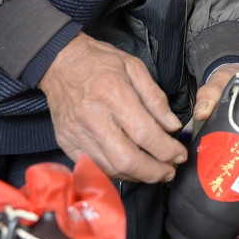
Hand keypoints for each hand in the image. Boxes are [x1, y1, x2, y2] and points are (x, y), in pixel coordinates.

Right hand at [38, 32, 185, 182]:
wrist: (59, 62)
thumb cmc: (99, 62)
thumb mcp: (134, 67)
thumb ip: (155, 98)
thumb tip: (172, 126)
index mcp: (112, 93)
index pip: (145, 133)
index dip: (167, 150)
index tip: (180, 154)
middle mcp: (93, 117)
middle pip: (127, 159)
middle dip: (154, 171)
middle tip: (169, 171)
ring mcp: (77, 133)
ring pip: (110, 168)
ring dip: (137, 176)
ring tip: (154, 171)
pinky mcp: (66, 142)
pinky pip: (93, 167)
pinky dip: (115, 173)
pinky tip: (130, 168)